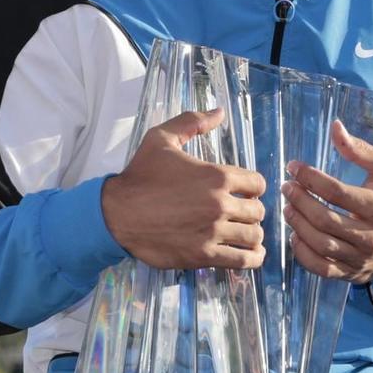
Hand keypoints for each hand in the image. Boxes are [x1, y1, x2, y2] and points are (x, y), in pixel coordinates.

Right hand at [100, 108, 266, 270]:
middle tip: (241, 214)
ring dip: (252, 234)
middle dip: (251, 211)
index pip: (258, 183)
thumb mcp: (162, 138)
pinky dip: (251, 258)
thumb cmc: (139, 176)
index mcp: (217, 176)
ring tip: (244, 234)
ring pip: (254, 236)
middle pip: (258, 211)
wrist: (115, 214)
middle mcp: (220, 204)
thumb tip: (219, 111)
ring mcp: (212, 232)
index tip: (243, 192)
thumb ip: (192, 122)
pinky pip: (243, 260)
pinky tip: (250, 254)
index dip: (253, 187)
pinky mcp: (203, 255)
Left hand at [281, 119, 372, 282]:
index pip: (338, 192)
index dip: (310, 178)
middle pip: (325, 219)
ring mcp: (360, 258)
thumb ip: (360, 149)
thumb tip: (335, 127)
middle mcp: (372, 236)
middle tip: (286, 187)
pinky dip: (302, 252)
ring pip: (320, 244)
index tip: (294, 167)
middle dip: (299, 200)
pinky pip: (320, 267)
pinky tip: (295, 235)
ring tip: (287, 207)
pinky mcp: (350, 273)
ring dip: (297, 224)